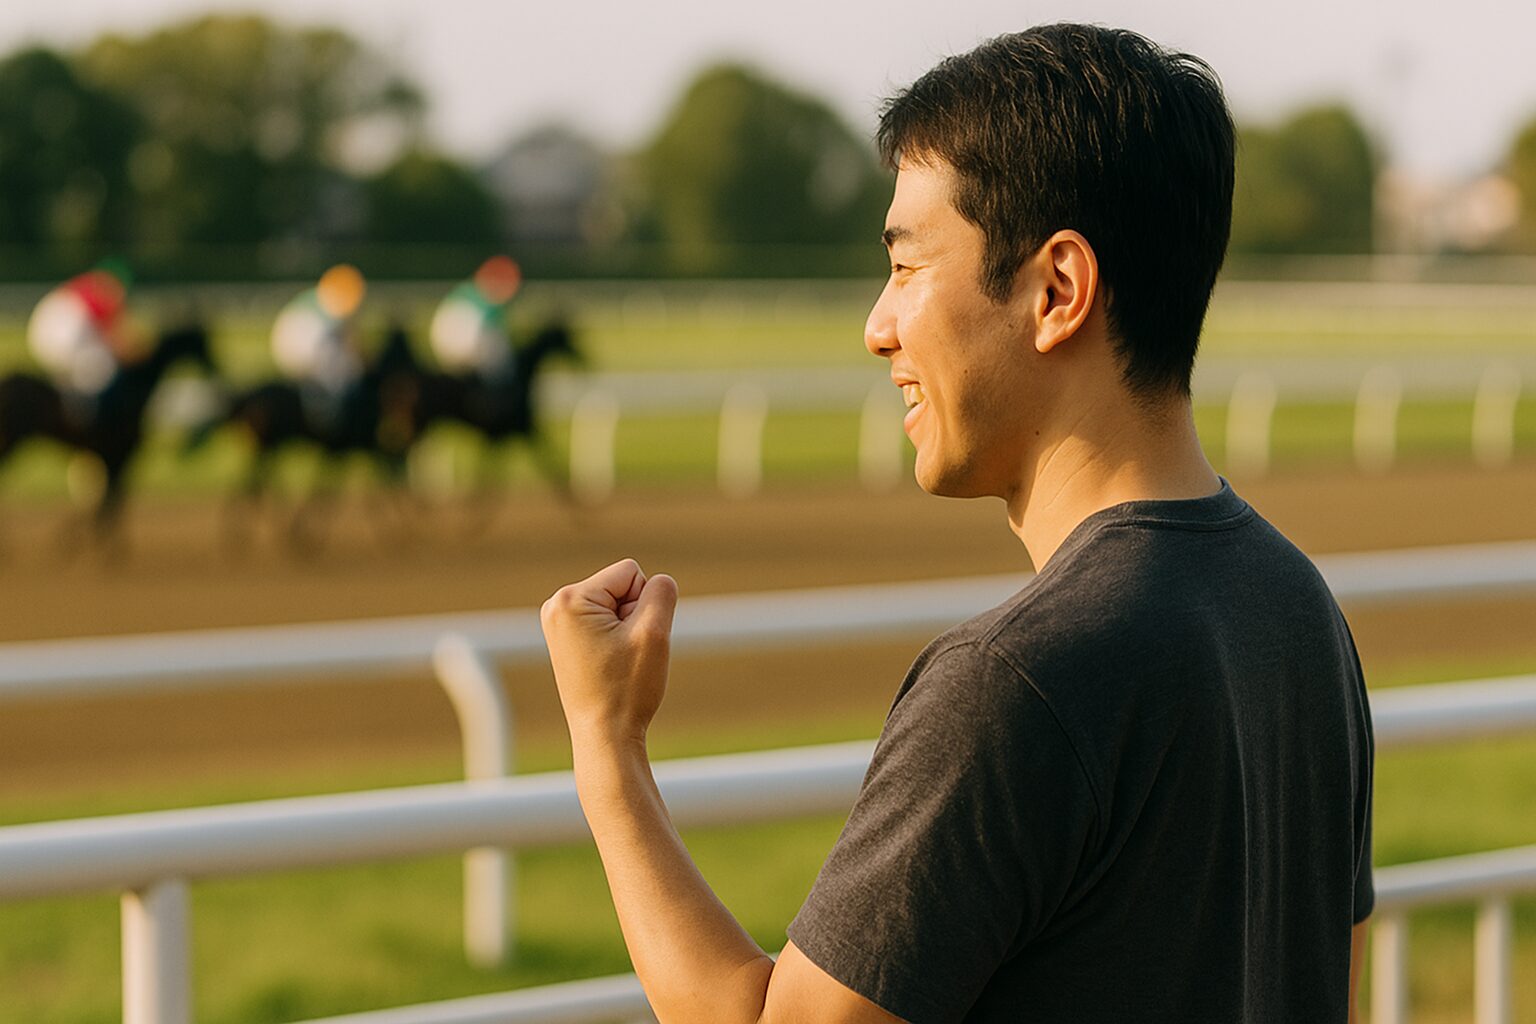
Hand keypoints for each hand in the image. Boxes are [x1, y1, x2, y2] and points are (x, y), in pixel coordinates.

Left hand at [540, 559, 678, 746]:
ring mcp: (558, 622)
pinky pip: (606, 621)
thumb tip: (658, 580)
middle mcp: (556, 605)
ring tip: (616, 662)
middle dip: (633, 616)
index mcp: (570, 599)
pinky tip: (609, 665)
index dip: (644, 605)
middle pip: (622, 586)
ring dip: (627, 628)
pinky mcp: (566, 638)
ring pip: (617, 605)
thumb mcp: (654, 632)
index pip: (632, 573)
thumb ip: (662, 592)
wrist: (605, 736)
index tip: (630, 642)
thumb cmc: (627, 688)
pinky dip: (616, 639)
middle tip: (623, 655)